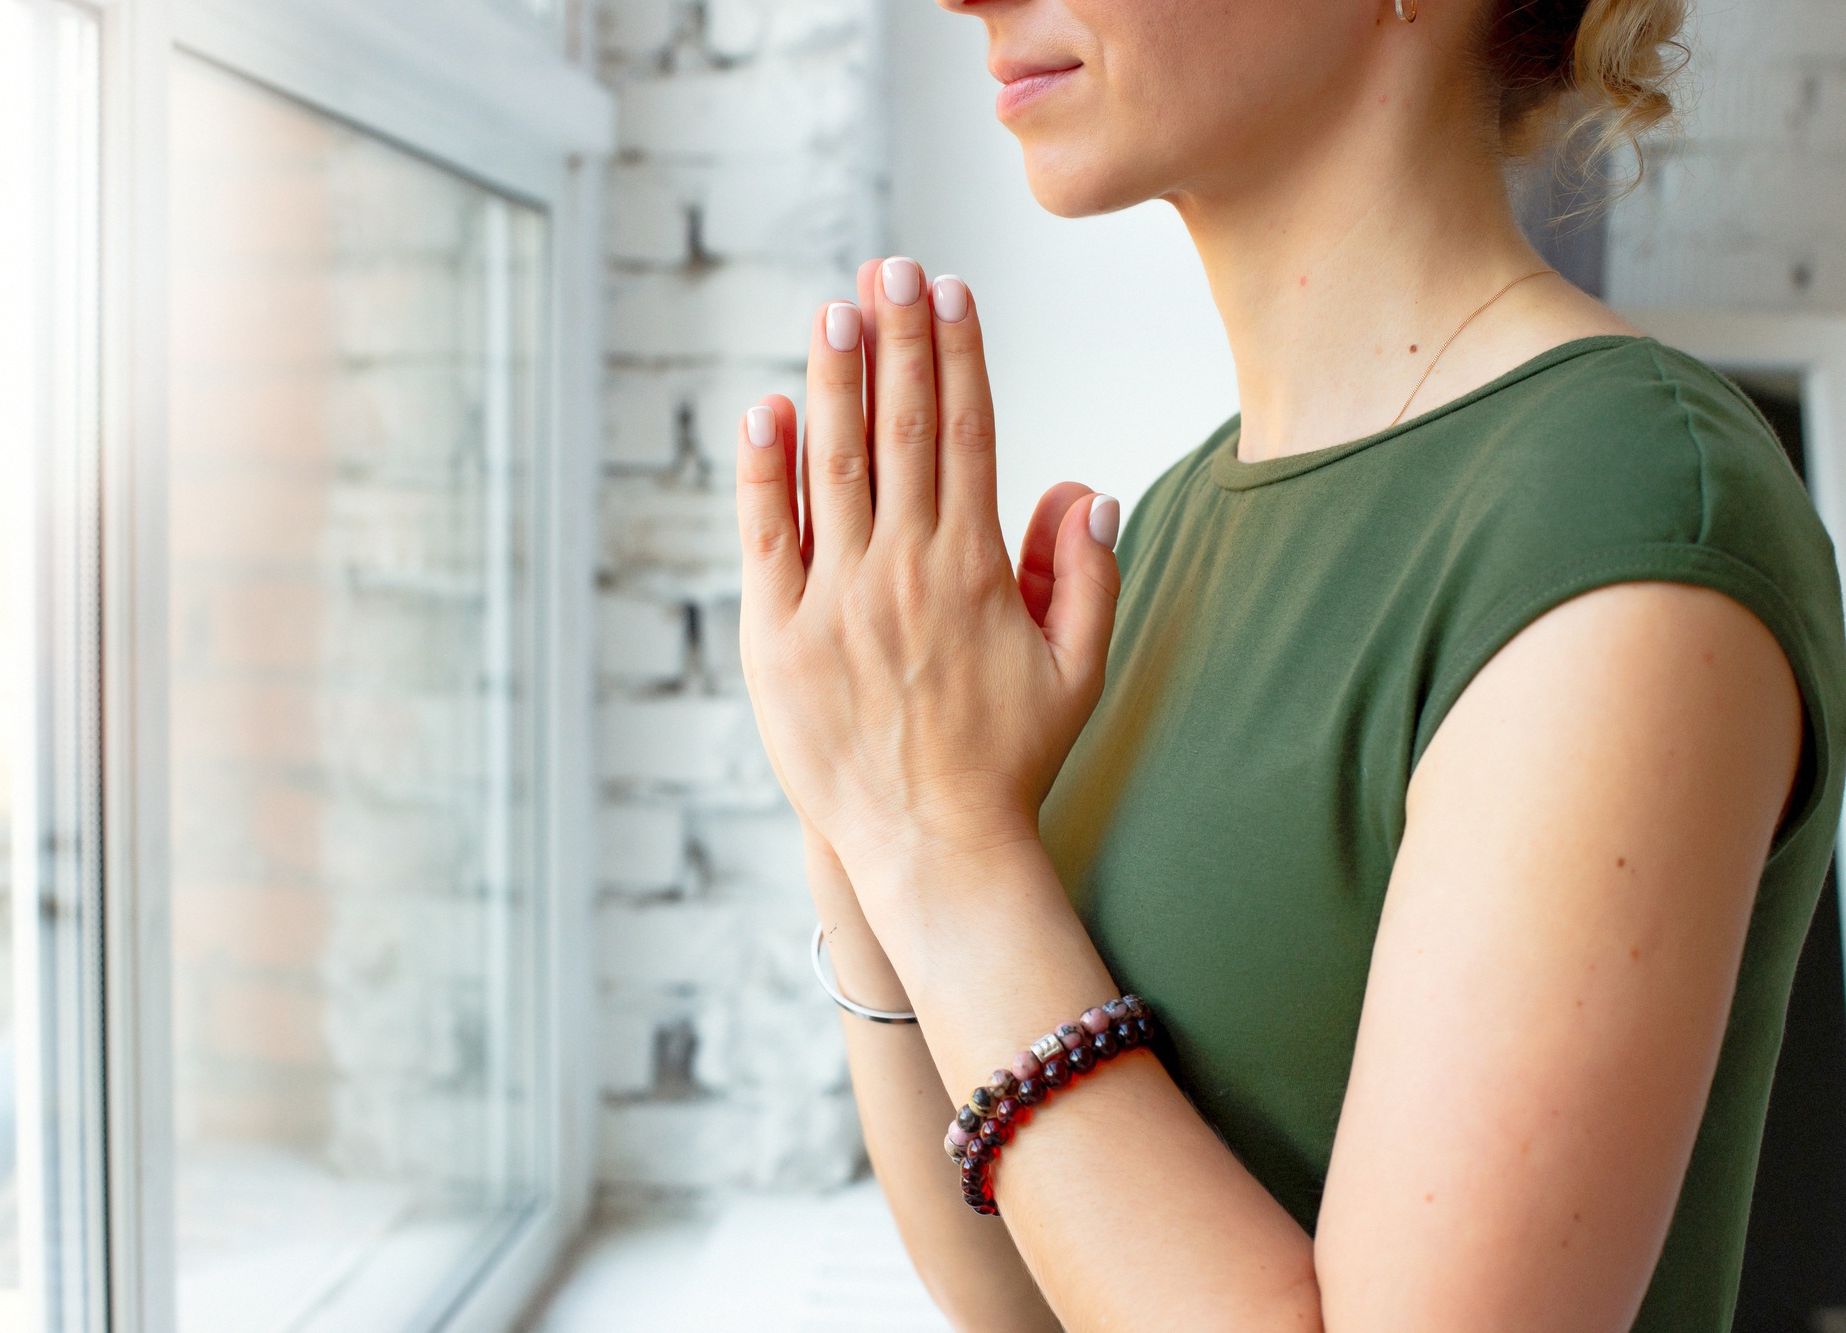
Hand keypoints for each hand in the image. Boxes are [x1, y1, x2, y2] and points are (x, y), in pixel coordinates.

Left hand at [735, 257, 1121, 896]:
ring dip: (835, 379)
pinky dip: (763, 469)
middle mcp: (904, 571)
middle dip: (898, 338)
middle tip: (892, 266)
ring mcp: (834, 600)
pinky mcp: (776, 636)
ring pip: (833, 465)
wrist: (931, 845)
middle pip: (900, 429)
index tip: (953, 293)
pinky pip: (765, 536)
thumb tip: (1091, 488)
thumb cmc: (1010, 760)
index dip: (960, 356)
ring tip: (837, 308)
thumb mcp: (1077, 670)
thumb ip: (1089, 575)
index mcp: (975, 569)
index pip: (967, 435)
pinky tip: (767, 408)